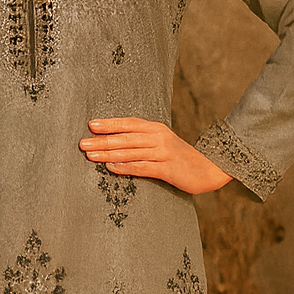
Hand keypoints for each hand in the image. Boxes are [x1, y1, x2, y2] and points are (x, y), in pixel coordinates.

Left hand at [79, 116, 232, 194]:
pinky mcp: (167, 169)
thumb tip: (115, 142)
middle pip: (125, 138)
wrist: (210, 168)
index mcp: (156, 128)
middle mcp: (159, 138)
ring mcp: (163, 153)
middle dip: (102, 141)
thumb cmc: (180, 157)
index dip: (110, 124)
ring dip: (108, 154)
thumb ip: (142, 140)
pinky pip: (142, 167)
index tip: (91, 125)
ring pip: (131, 152)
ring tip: (91, 155)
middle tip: (83, 143)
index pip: (129, 124)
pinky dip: (125, 167)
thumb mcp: (162, 142)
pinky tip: (111, 168)